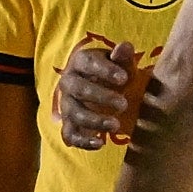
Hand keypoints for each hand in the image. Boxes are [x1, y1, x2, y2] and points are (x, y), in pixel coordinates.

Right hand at [53, 37, 146, 151]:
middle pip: (78, 89)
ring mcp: (67, 104)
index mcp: (80, 63)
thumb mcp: (121, 65)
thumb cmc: (115, 75)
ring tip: (116, 125)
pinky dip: (82, 141)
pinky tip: (100, 144)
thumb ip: (123, 58)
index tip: (123, 79)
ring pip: (74, 113)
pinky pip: (70, 134)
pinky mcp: (70, 124)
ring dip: (94, 120)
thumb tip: (124, 47)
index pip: (86, 63)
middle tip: (123, 104)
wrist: (106, 91)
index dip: (104, 70)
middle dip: (100, 97)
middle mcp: (69, 82)